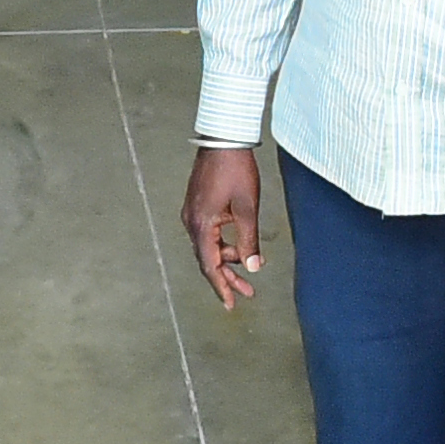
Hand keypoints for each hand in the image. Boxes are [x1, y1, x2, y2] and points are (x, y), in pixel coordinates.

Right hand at [182, 143, 265, 309]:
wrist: (223, 140)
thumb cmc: (236, 170)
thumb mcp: (247, 208)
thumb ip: (249, 241)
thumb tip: (253, 267)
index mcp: (202, 225)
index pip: (210, 266)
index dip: (222, 286)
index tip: (231, 304)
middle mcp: (192, 222)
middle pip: (208, 259)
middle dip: (227, 278)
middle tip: (246, 293)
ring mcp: (192, 213)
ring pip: (208, 247)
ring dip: (227, 261)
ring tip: (249, 271)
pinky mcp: (197, 206)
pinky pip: (208, 234)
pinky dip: (222, 245)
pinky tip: (238, 247)